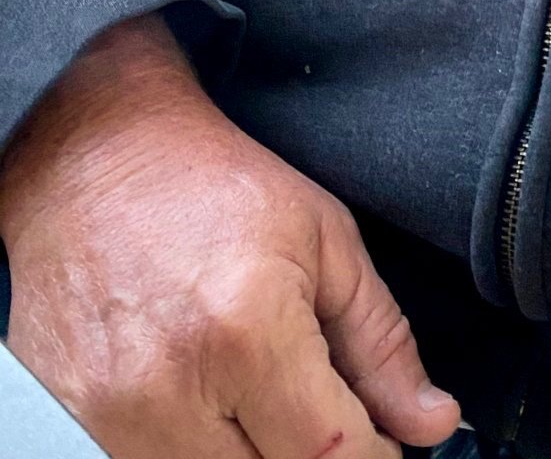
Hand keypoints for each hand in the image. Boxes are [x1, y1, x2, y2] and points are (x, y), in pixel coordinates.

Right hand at [0, 14, 462, 458]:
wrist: (95, 160)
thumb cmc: (211, 185)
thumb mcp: (327, 239)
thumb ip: (383, 342)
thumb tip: (432, 423)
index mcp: (247, 330)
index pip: (331, 453)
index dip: (374, 455)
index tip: (385, 440)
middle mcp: (172, 389)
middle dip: (316, 452)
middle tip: (325, 407)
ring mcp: (113, 418)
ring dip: (256, 453)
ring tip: (263, 390)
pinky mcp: (78, 426)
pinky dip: (201, 449)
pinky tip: (213, 396)